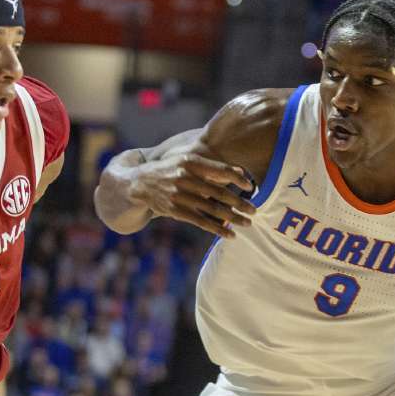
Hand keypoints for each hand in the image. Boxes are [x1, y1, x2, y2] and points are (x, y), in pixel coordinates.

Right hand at [130, 146, 255, 237]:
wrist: (140, 183)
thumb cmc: (170, 169)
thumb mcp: (186, 160)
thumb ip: (211, 167)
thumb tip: (241, 173)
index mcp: (191, 162)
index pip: (219, 170)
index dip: (237, 179)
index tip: (250, 187)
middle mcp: (185, 178)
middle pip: (218, 192)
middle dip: (239, 203)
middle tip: (254, 210)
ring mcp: (179, 195)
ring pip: (211, 209)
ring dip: (232, 218)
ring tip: (247, 223)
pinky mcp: (175, 210)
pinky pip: (200, 222)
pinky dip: (217, 229)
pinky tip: (230, 235)